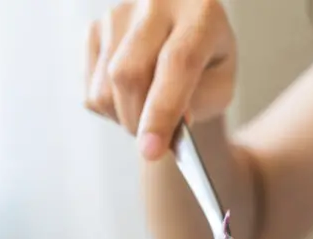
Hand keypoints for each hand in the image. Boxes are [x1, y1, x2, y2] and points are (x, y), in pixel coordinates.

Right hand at [85, 0, 236, 159]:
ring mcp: (119, 13)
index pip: (176, 63)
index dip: (162, 111)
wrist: (188, 41)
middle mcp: (156, 3)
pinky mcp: (95, 29)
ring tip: (149, 114)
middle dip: (138, 122)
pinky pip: (92, 89)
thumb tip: (170, 125)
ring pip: (105, 87)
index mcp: (200, 13)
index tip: (153, 150)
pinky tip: (132, 98)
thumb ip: (200, 103)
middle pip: (129, 74)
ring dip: (125, 119)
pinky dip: (112, 110)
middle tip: (154, 142)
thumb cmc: (209, 66)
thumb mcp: (221, 86)